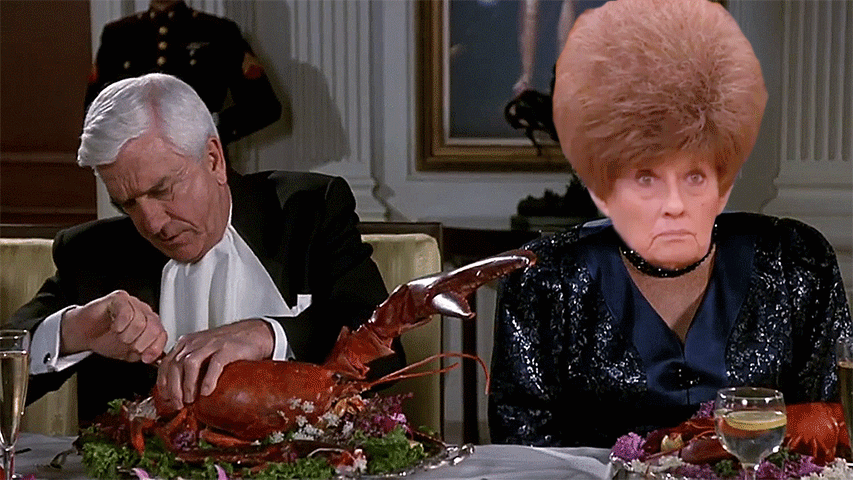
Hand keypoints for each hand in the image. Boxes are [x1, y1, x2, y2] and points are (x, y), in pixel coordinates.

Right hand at [61, 289, 166, 362]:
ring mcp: (133, 303)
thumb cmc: (105, 339)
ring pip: (140, 322)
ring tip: (119, 335)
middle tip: (128, 345)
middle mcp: (144, 312)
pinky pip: (126, 312)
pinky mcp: (119, 298)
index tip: (145, 358)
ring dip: (127, 335)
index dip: (155, 348)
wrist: (83, 333)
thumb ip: (143, 353)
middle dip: (140, 343)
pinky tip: (115, 327)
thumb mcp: (128, 353)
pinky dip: (120, 325)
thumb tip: (155, 357)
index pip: (162, 334)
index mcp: (150, 324)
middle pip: (154, 328)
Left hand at [156, 319, 273, 410]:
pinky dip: (208, 380)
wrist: (255, 333)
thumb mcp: (204, 351)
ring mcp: (212, 344)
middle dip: (173, 388)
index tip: (165, 399)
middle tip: (178, 404)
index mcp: (187, 343)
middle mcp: (196, 342)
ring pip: (189, 364)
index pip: (165, 363)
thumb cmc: (229, 346)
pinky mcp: (228, 348)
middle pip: (175, 365)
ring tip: (191, 400)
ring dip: (187, 385)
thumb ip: (190, 364)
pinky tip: (207, 392)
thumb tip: (178, 391)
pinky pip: (214, 364)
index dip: (163, 383)